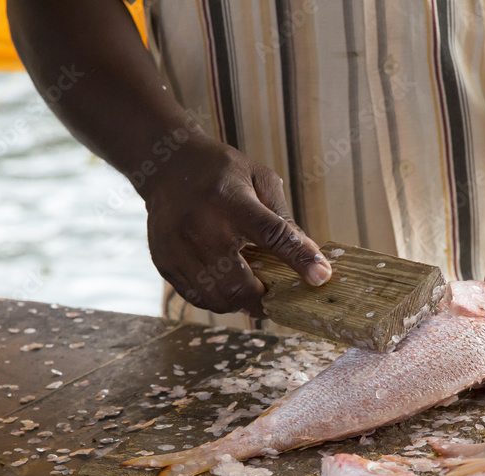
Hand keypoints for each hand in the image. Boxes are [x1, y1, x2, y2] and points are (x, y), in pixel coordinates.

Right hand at [141, 137, 331, 315]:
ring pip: (217, 298)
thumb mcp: (259, 180)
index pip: (272, 235)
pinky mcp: (164, 263)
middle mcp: (200, 228)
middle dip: (264, 299)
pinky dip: (218, 300)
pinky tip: (228, 287)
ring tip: (254, 292)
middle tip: (278, 297)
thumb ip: (282, 220)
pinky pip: (196, 297)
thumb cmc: (220, 172)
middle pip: (238, 283)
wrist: (165, 164)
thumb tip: (309, 259)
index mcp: (229, 201)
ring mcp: (177, 249)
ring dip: (241, 303)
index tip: (320, 277)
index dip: (299, 259)